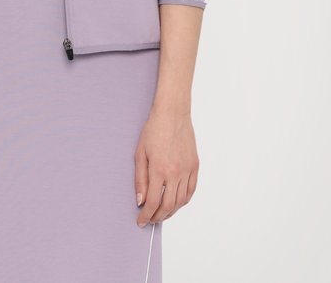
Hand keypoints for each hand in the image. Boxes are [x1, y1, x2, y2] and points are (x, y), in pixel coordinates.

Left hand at [134, 106, 198, 226]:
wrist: (172, 114)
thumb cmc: (154, 130)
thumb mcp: (140, 153)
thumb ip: (140, 179)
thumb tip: (140, 200)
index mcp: (159, 169)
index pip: (153, 202)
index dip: (146, 215)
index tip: (141, 221)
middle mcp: (175, 173)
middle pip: (168, 206)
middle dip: (158, 217)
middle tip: (150, 219)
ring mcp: (187, 170)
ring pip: (181, 201)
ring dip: (171, 211)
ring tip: (162, 213)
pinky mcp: (195, 166)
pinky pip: (191, 190)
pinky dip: (184, 201)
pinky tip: (176, 203)